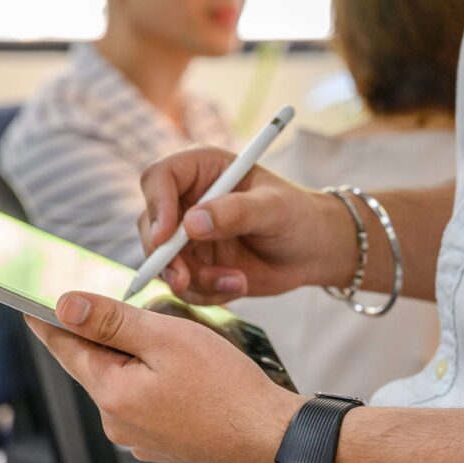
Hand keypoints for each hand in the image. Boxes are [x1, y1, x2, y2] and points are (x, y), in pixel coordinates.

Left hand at [25, 291, 304, 462]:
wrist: (269, 439)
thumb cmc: (226, 388)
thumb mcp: (166, 339)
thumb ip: (112, 321)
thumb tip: (64, 307)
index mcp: (111, 393)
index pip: (66, 349)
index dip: (48, 322)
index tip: (29, 303)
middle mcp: (117, 422)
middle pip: (96, 365)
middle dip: (108, 335)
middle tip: (129, 309)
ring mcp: (140, 437)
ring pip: (125, 382)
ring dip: (137, 358)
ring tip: (174, 342)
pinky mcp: (163, 443)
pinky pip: (147, 402)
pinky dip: (156, 381)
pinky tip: (186, 373)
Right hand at [138, 146, 356, 304]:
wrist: (313, 251)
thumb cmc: (298, 216)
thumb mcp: (274, 209)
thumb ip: (236, 212)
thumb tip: (192, 224)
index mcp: (202, 169)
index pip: (159, 178)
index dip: (156, 206)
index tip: (166, 238)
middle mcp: (187, 200)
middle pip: (150, 225)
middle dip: (164, 257)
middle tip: (183, 280)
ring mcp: (188, 236)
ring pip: (164, 262)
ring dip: (194, 280)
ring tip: (235, 281)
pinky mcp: (196, 265)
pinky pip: (185, 285)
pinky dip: (207, 292)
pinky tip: (238, 285)